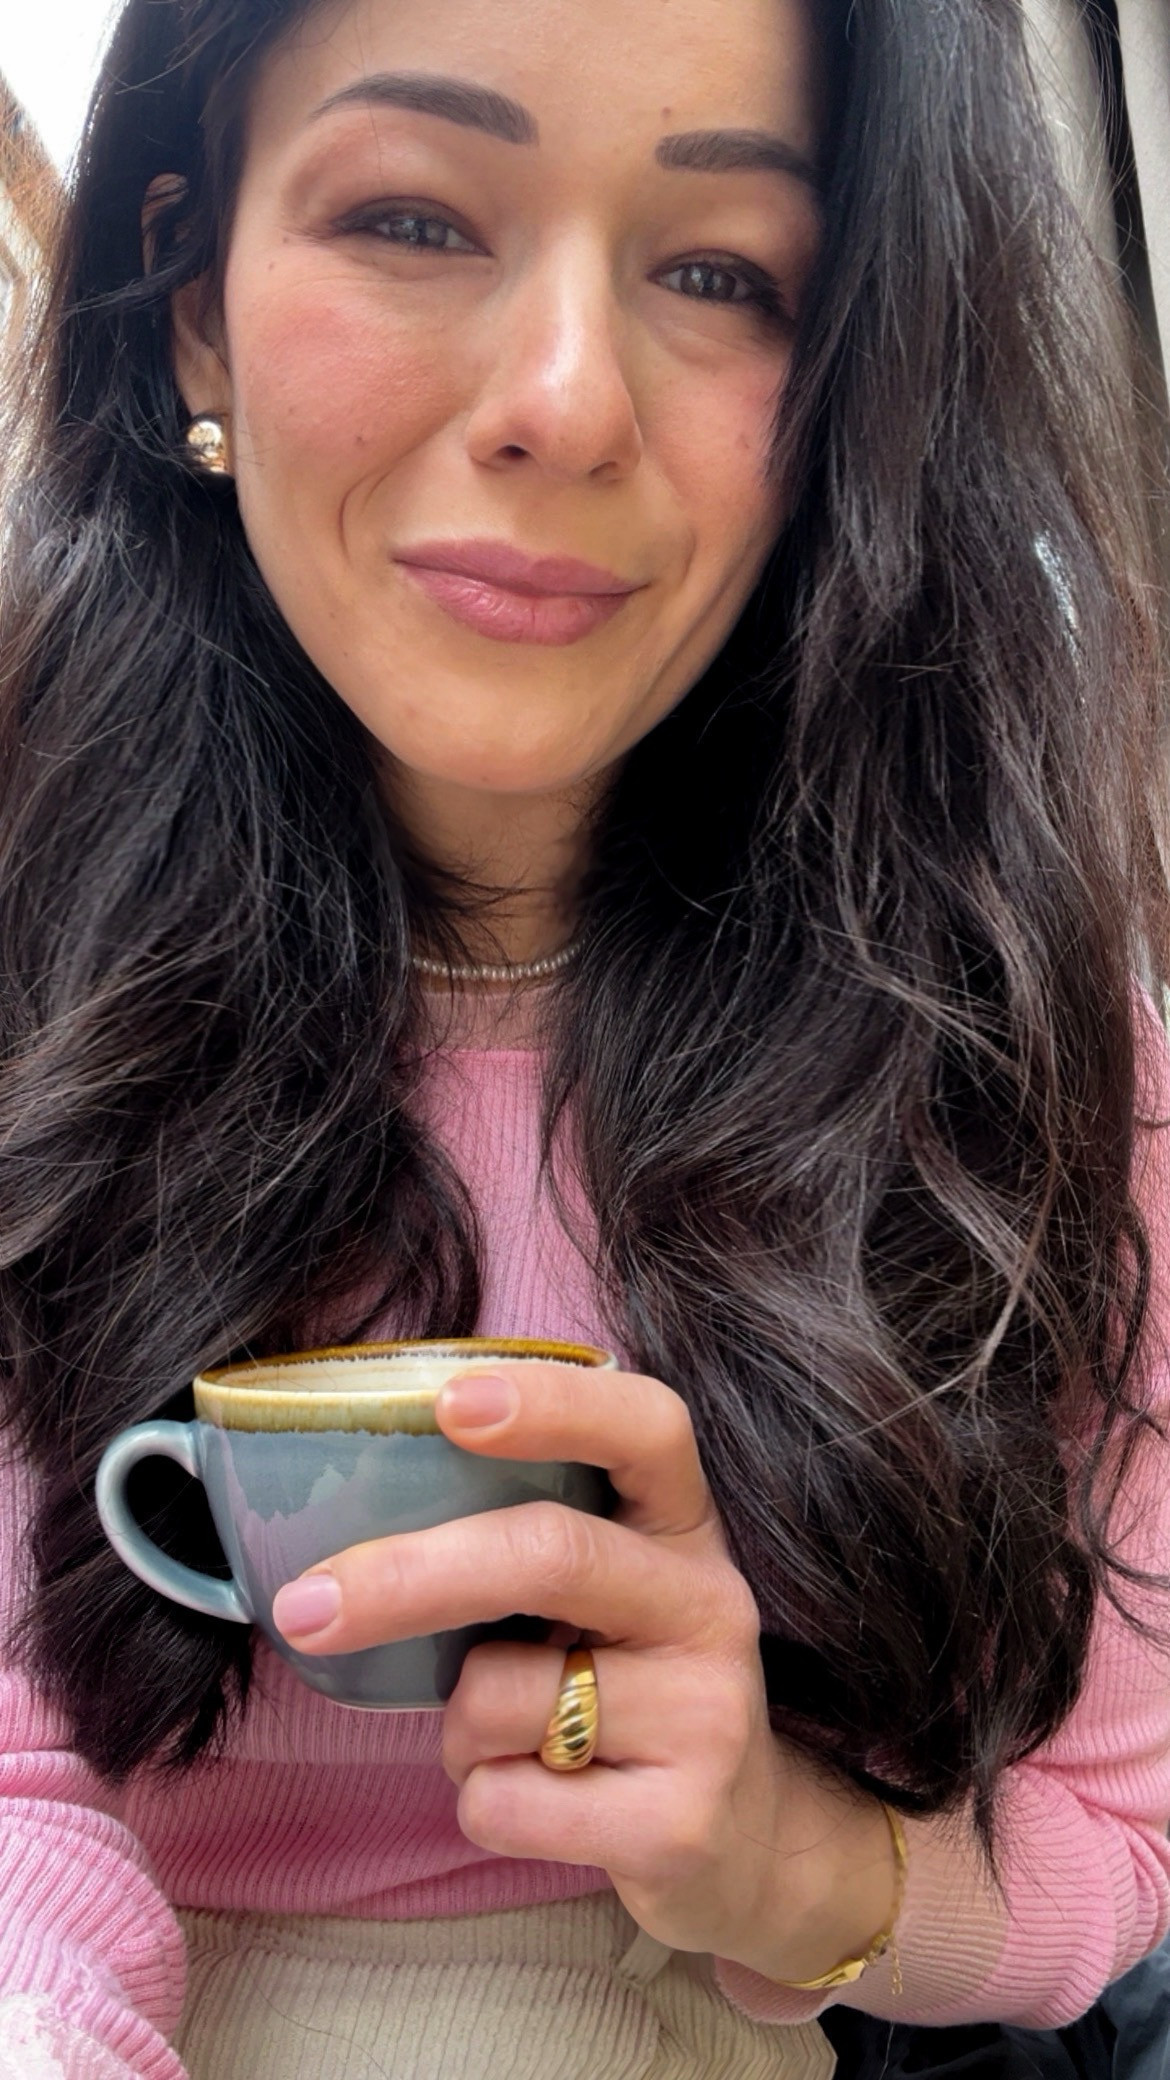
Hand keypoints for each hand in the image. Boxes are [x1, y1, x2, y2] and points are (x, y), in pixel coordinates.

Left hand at [271, 1361, 897, 1979]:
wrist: (736, 1843)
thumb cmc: (617, 1688)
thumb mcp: (599, 1597)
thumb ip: (517, 1541)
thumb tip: (332, 1513)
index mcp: (683, 1525)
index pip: (646, 1425)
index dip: (553, 1400)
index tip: (448, 1401)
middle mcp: (710, 1601)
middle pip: (550, 1553)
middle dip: (410, 1576)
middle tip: (304, 1605)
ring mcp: (709, 1713)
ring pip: (501, 1696)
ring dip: (457, 1728)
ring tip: (514, 1743)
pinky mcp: (682, 1823)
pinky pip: (504, 1800)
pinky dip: (482, 1802)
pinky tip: (546, 1805)